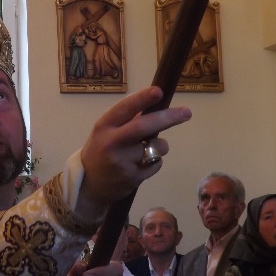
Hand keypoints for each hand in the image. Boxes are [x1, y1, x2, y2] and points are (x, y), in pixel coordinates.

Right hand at [77, 86, 190, 217]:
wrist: (89, 184)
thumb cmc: (101, 150)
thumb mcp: (106, 131)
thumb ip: (126, 120)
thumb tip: (155, 104)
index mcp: (104, 126)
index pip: (124, 108)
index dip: (142, 99)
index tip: (159, 91)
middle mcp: (112, 142)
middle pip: (144, 127)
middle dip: (168, 118)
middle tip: (186, 112)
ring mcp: (122, 162)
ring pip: (156, 147)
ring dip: (161, 145)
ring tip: (148, 148)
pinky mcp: (132, 178)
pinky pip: (156, 164)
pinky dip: (155, 161)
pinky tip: (141, 164)